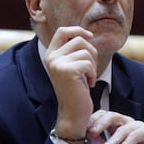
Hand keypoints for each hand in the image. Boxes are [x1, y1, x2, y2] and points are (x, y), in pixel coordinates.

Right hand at [44, 26, 97, 140]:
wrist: (72, 114)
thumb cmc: (75, 90)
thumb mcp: (71, 67)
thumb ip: (72, 51)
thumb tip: (85, 33)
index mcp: (50, 55)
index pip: (62, 31)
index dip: (78, 30)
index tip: (90, 36)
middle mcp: (51, 57)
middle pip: (79, 39)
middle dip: (91, 52)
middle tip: (91, 68)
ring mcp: (58, 64)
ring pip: (86, 51)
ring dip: (93, 65)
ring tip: (89, 77)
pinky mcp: (67, 71)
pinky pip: (88, 63)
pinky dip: (93, 73)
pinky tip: (89, 84)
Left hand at [87, 110, 143, 143]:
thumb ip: (97, 141)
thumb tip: (86, 131)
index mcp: (116, 125)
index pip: (104, 114)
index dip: (95, 119)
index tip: (86, 127)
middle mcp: (127, 123)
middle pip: (113, 115)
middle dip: (101, 123)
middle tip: (93, 132)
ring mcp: (138, 126)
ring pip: (124, 127)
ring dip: (113, 139)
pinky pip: (137, 134)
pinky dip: (127, 143)